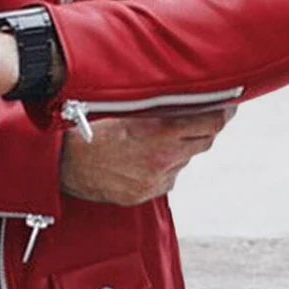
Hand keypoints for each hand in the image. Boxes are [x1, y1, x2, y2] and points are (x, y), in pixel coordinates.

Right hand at [60, 108, 235, 205]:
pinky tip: (144, 155)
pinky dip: (164, 165)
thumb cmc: (86, 127)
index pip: (211, 122)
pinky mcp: (145, 194)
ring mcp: (155, 181)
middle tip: (200, 114)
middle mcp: (163, 160)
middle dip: (204, 127)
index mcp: (160, 134)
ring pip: (184, 159)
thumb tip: (184, 93)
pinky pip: (167, 177)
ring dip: (180, 147)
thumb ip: (158, 105)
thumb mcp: (125, 108)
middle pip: (204, 141)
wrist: (61, 162)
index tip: (228, 104)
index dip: (224, 111)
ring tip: (157, 135)